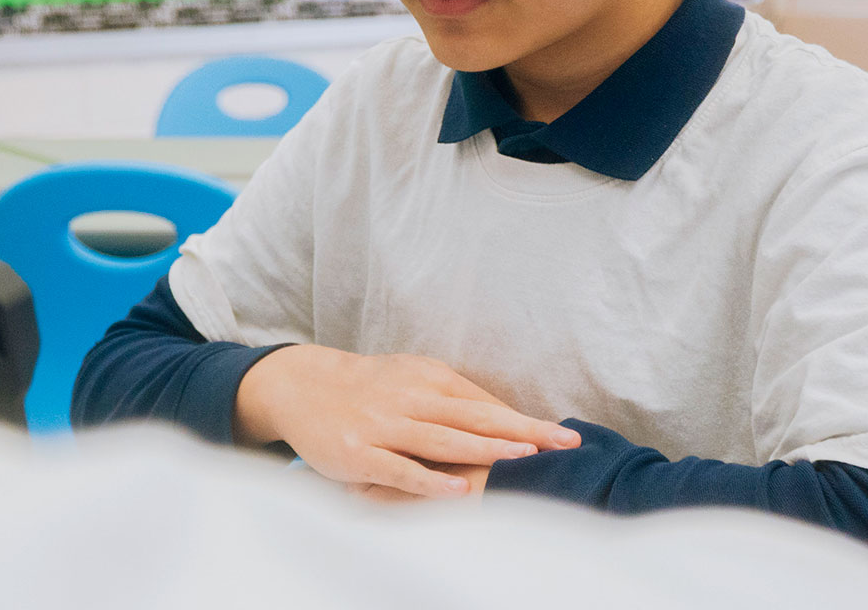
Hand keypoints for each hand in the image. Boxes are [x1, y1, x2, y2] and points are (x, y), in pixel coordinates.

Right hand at [235, 345, 578, 497]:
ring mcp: (383, 426)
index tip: (563, 436)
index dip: (525, 420)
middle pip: (475, 417)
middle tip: (563, 443)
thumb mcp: (412, 378)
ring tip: (523, 458)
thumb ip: (455, 398)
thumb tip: (507, 420)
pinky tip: (457, 489)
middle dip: (523, 431)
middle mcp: (410, 398)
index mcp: (428, 378)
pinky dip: (430, 481)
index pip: (485, 403)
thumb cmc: (370, 387)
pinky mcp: (359, 453)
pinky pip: (400, 469)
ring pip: (442, 439)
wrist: (303, 387)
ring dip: (485, 449)